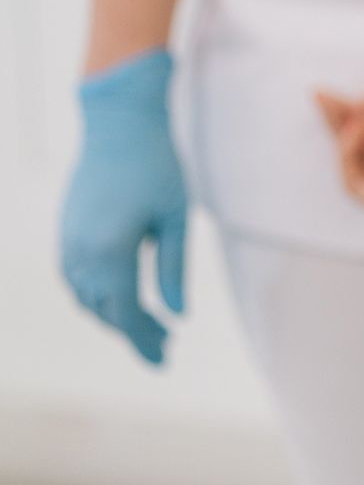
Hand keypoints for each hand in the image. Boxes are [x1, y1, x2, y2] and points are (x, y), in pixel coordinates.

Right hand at [59, 47, 189, 364]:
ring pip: (87, 298)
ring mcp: (68, 242)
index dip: (145, 341)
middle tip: (167, 344)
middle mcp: (81, 253)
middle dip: (134, 332)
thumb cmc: (155, 166)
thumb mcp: (176, 218)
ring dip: (114, 315)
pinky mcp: (65, 231)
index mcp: (111, 252)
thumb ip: (175, 269)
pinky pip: (76, 280)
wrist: (117, 124)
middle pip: (105, 311)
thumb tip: (177, 315)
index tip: (165, 360)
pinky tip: (122, 295)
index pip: (127, 313)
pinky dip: (97, 296)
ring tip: (149, 323)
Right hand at [316, 72, 363, 211]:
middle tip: (320, 94)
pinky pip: (352, 183)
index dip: (351, 114)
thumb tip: (350, 108)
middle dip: (339, 121)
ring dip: (354, 131)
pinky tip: (359, 128)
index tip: (324, 93)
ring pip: (354, 164)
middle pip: (361, 152)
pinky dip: (348, 153)